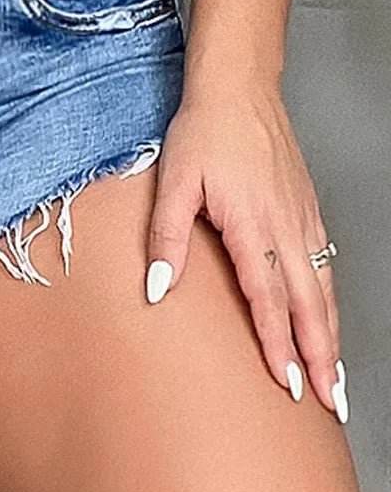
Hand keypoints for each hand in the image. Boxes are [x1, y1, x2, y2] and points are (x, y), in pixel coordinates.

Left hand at [144, 77, 347, 422]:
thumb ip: (165, 237)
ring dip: (332, 334)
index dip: (279, 344)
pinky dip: (331, 299)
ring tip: (336, 375)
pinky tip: (327, 315)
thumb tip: (157, 289)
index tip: (288, 384)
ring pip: (324, 288)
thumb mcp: (174, 182)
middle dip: (322, 357)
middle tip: (329, 401)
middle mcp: (286, 227)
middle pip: (310, 304)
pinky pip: (325, 264)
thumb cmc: (203, 132)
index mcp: (252, 225)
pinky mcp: (308, 208)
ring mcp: (303, 218)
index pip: (268, 299)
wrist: (238, 90)